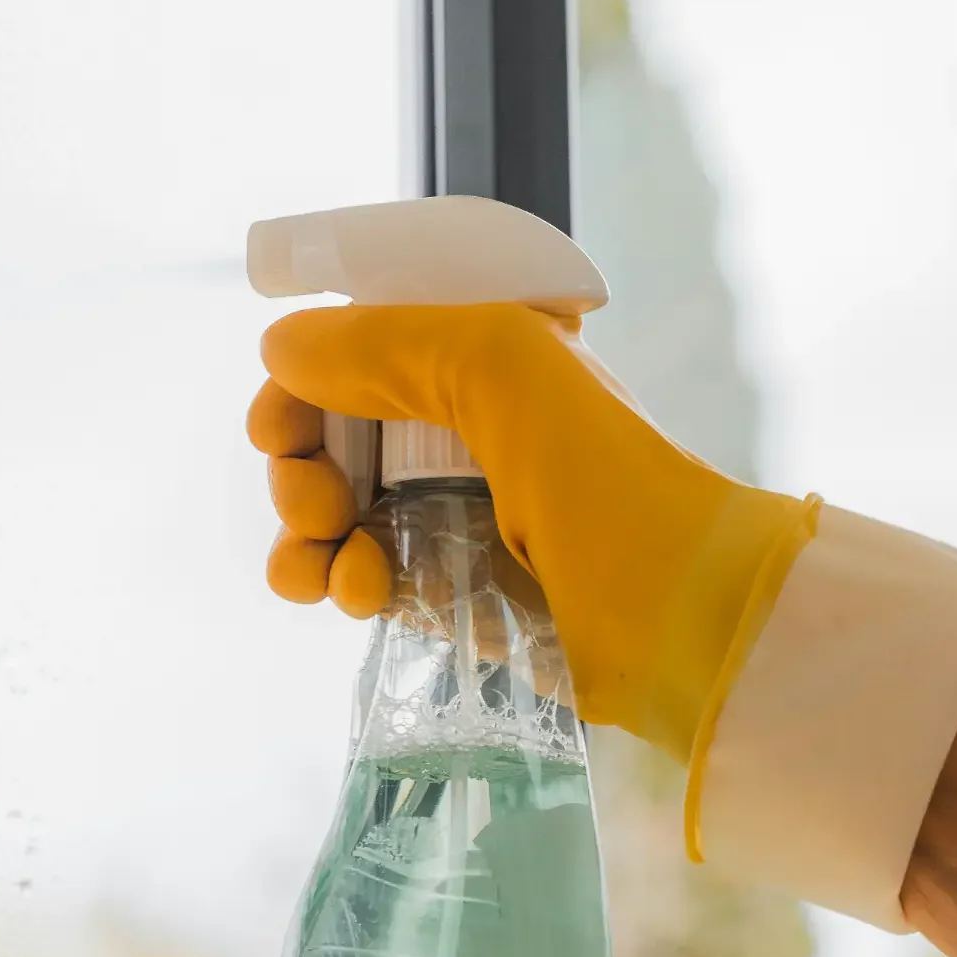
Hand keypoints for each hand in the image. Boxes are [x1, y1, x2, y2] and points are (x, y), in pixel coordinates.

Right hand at [247, 301, 815, 764]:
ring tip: (327, 568)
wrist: (682, 617)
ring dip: (306, 536)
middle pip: (334, 436)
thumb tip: (284, 349)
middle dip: (300, 469)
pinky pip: (366, 577)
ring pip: (337, 513)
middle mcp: (469, 430)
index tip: (274, 430)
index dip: (302, 385)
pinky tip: (359, 594)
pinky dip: (339, 583)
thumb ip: (385, 340)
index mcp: (485, 360)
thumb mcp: (501, 363)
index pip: (357, 353)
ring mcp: (461, 513)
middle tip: (317, 506)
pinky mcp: (458, 594)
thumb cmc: (606, 478)